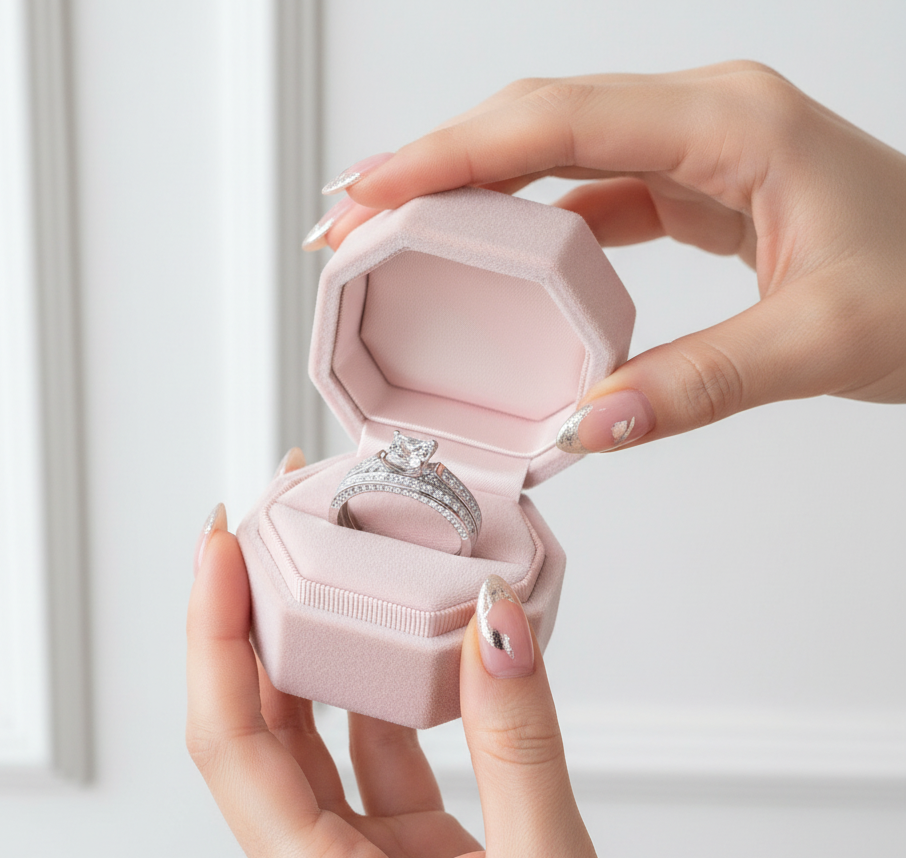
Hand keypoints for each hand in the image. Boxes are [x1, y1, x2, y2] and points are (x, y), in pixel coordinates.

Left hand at [187, 454, 698, 857]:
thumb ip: (515, 740)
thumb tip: (492, 625)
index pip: (231, 745)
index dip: (214, 637)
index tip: (222, 549)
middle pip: (255, 731)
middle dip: (248, 625)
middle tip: (265, 532)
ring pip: (313, 741)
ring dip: (312, 655)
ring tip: (320, 570)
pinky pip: (376, 758)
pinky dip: (383, 696)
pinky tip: (399, 644)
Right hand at [307, 62, 905, 452]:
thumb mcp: (820, 340)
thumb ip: (695, 384)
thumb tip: (581, 427)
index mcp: (730, 124)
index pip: (557, 124)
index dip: (450, 155)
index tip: (370, 193)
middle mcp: (703, 119)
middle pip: (535, 122)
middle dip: (431, 166)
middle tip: (348, 217)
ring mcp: (695, 151)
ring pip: (553, 155)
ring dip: (467, 191)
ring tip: (391, 230)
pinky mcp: (694, 192)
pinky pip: (587, 197)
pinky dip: (524, 224)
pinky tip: (484, 256)